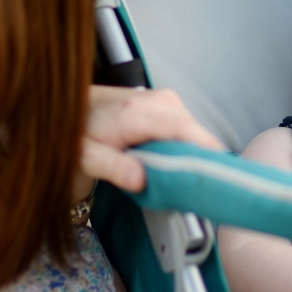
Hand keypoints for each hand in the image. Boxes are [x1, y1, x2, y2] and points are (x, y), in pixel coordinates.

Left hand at [79, 85, 222, 192]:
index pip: (186, 132)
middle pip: (197, 136)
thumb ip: (112, 167)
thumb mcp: (86, 156)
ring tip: (174, 177)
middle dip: (196, 163)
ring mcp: (168, 101)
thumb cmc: (81, 131)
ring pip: (195, 135)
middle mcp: (161, 101)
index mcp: (140, 113)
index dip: (205, 156)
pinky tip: (170, 162)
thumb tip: (140, 180)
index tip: (212, 181)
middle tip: (186, 190)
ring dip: (190, 157)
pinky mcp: (171, 105)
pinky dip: (184, 148)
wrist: (78, 106)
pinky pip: (188, 130)